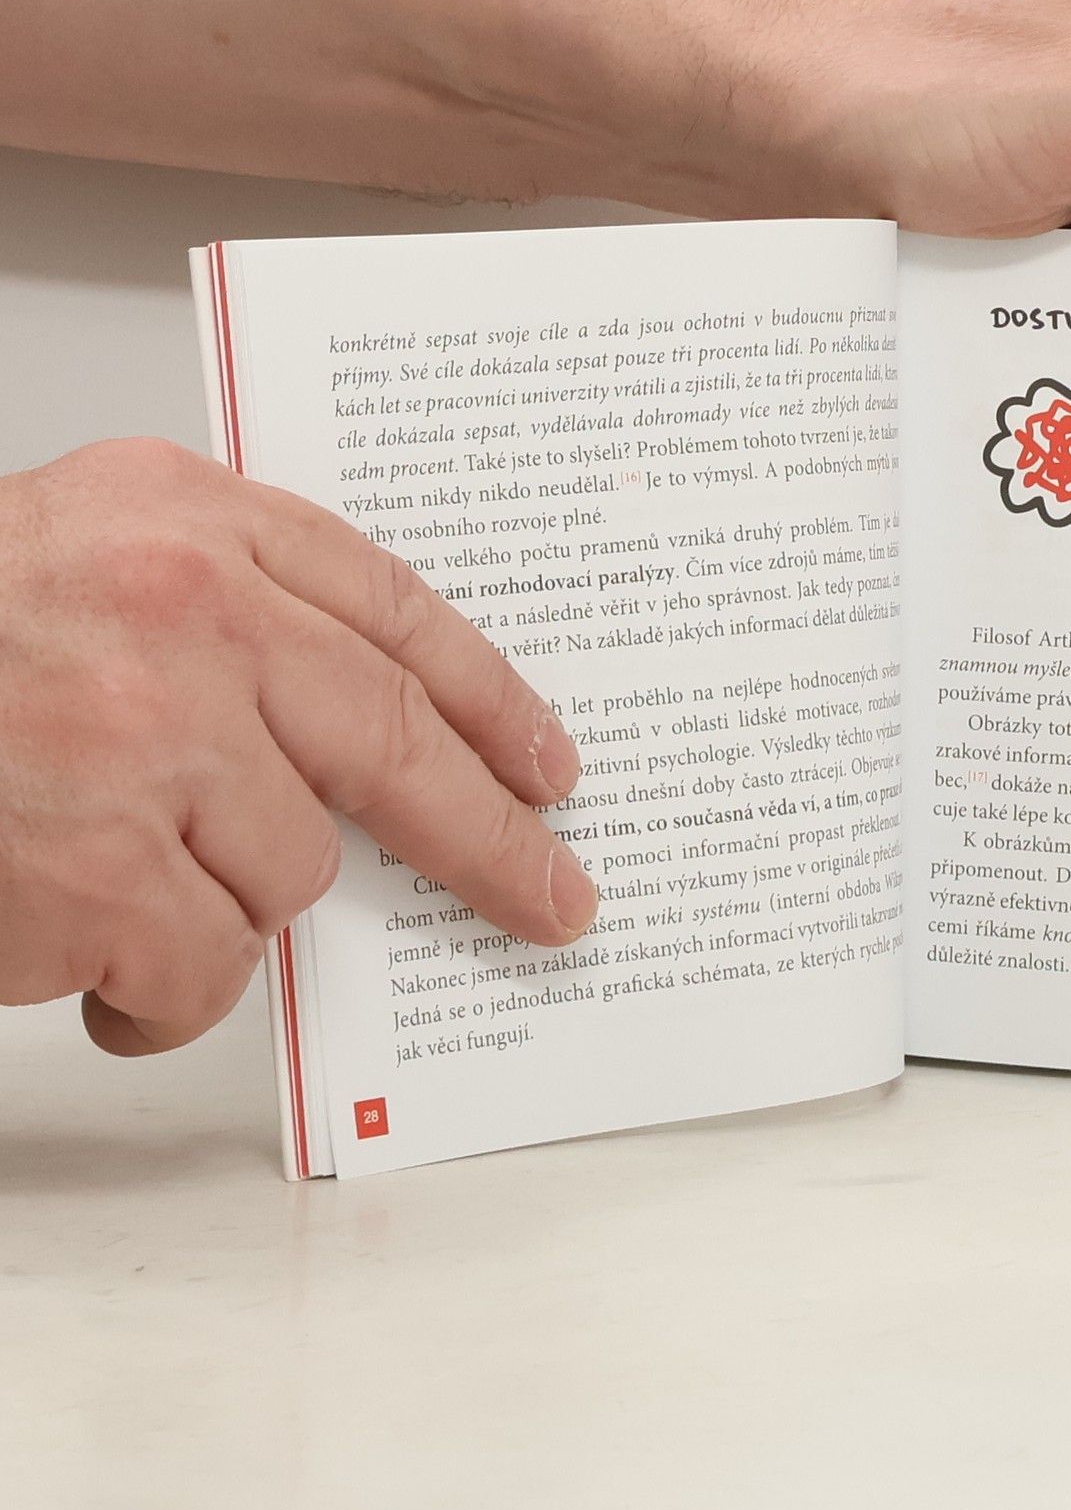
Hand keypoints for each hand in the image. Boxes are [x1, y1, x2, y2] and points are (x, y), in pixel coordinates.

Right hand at [0, 438, 597, 1055]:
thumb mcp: (79, 558)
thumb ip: (228, 616)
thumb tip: (362, 748)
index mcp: (185, 518)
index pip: (394, 606)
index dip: (492, 695)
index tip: (550, 764)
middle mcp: (186, 614)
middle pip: (399, 742)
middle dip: (493, 838)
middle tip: (553, 898)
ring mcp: (151, 743)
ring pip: (293, 873)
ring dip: (227, 906)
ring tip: (124, 885)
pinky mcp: (108, 872)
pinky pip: (210, 967)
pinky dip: (164, 991)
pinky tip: (91, 957)